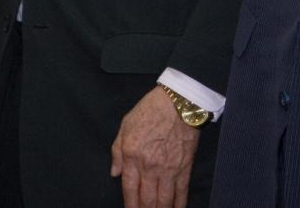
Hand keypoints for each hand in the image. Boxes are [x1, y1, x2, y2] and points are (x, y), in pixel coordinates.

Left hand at [111, 87, 200, 207]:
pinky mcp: (184, 167)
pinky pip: (181, 192)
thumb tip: (115, 173)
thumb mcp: (125, 126)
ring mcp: (168, 169)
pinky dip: (178, 205)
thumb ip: (117, 151)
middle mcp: (150, 166)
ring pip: (163, 201)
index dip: (130, 206)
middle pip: (146, 200)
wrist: (178, 102)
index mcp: (132, 156)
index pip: (129, 190)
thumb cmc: (150, 110)